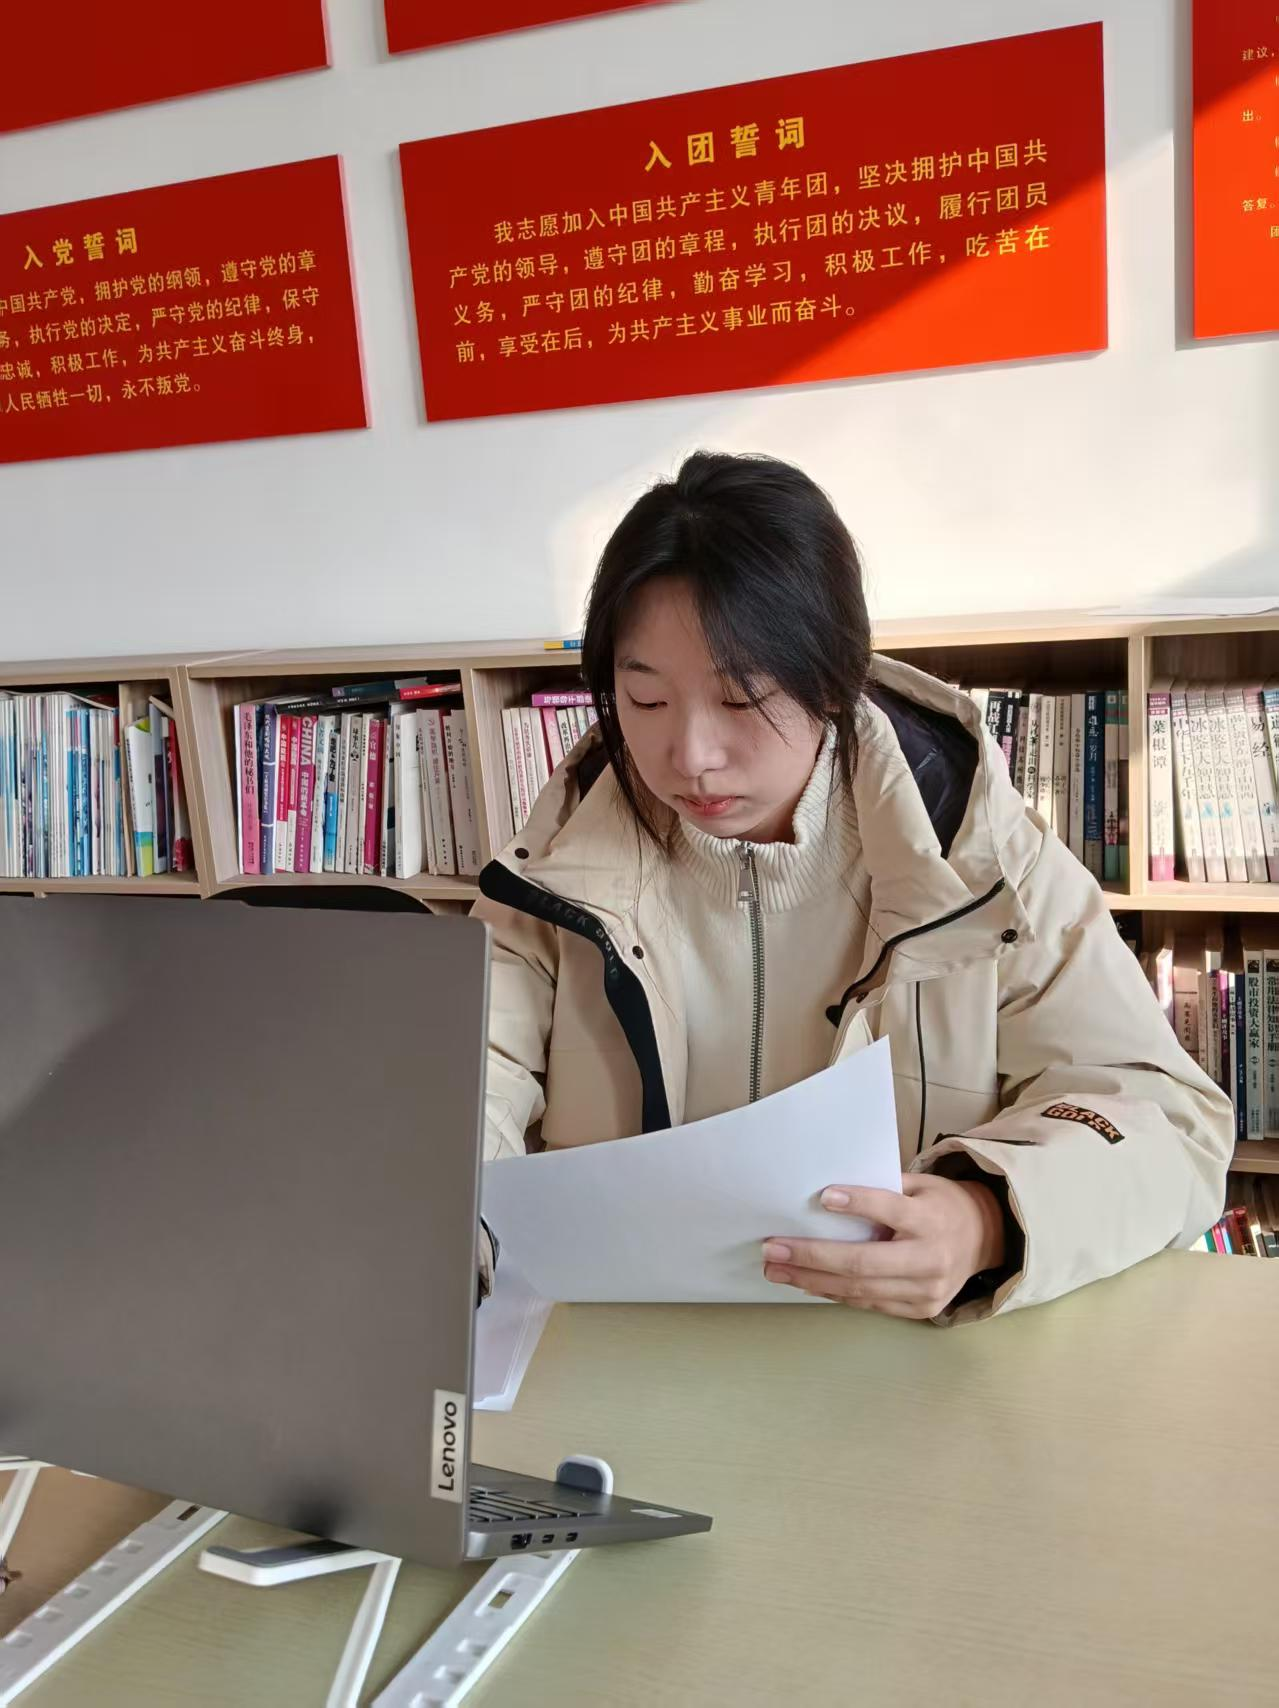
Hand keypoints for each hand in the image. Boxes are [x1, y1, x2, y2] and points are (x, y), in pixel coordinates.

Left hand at [762, 1175, 1006, 1319]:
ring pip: (860, 1289)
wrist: (985, 1239)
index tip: (823, 1197)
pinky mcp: (920, 1309)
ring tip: (778, 1269)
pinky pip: (869, 1303)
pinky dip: (834, 1292)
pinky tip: (807, 1281)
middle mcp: (930, 1258)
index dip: (858, 1203)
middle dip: (812, 1256)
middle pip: (864, 1262)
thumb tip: (828, 1192)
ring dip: (812, 1280)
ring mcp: (926, 1290)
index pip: (891, 1209)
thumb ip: (884, 1188)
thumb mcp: (921, 1185)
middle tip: (773, 1249)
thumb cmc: (941, 1205)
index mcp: (932, 1219)